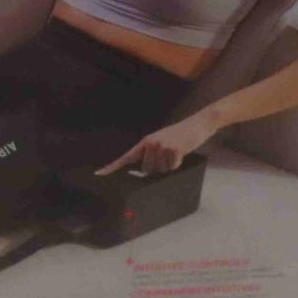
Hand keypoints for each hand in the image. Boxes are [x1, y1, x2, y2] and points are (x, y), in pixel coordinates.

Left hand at [98, 110, 217, 176]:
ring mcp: (162, 146)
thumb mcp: (161, 141)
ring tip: (175, 152)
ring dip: (169, 166)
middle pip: (147, 171)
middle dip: (158, 168)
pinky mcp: (174, 150)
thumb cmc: (179, 136)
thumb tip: (144, 172)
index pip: (126, 157)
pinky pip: (172, 167)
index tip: (100, 174)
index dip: (112, 167)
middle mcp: (151, 143)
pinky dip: (178, 164)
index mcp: (145, 142)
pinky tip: (181, 153)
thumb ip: (150, 154)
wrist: (198, 123)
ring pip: (161, 171)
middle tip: (168, 155)